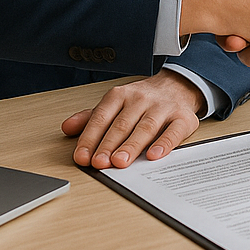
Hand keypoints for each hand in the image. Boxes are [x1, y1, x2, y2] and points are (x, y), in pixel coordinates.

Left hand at [62, 69, 203, 168]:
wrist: (178, 86)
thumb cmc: (142, 101)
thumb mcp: (115, 104)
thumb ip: (91, 117)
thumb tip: (67, 128)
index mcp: (121, 95)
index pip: (102, 116)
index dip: (90, 137)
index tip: (82, 157)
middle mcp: (141, 99)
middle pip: (123, 124)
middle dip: (109, 145)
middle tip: (99, 163)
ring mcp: (163, 107)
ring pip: (146, 127)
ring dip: (132, 145)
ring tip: (120, 162)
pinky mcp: (182, 118)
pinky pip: (174, 131)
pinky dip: (164, 143)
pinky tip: (154, 155)